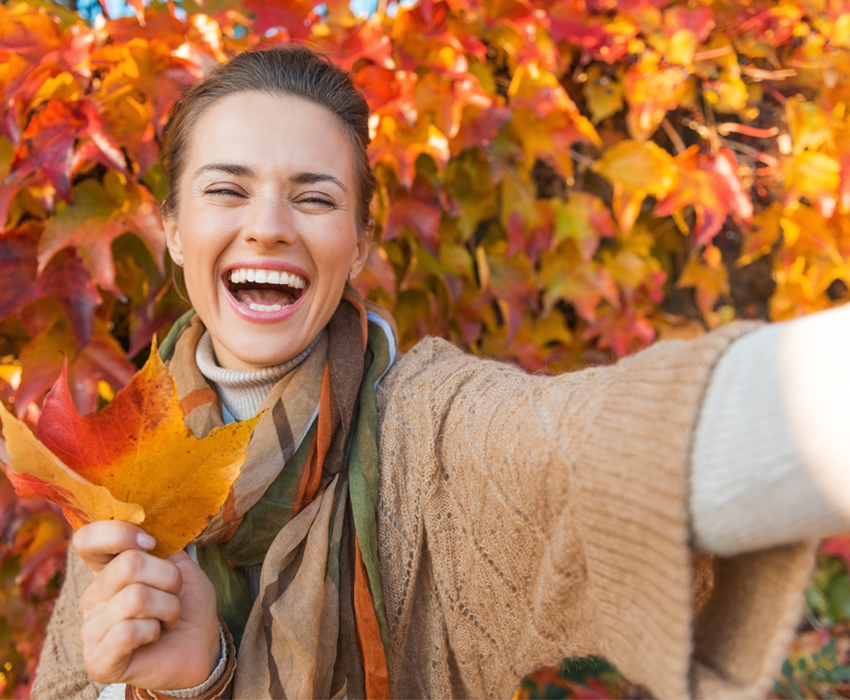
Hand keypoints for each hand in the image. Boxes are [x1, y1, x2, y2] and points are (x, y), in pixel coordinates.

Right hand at [74, 521, 220, 690]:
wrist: (203, 645)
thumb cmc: (189, 603)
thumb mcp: (180, 564)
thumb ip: (160, 542)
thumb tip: (148, 520)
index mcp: (107, 569)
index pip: (87, 539)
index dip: (120, 533)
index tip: (152, 543)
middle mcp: (93, 596)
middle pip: (128, 565)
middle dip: (169, 578)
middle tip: (174, 594)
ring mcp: (91, 629)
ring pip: (135, 598)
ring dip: (168, 606)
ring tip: (168, 618)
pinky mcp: (97, 660)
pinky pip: (128, 632)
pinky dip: (154, 630)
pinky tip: (155, 636)